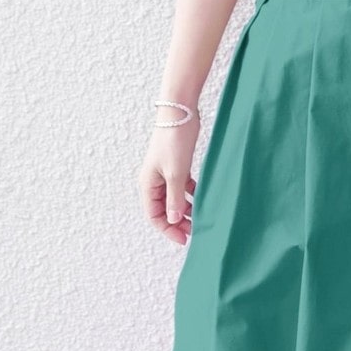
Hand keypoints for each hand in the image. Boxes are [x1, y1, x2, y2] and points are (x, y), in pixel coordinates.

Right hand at [138, 117, 199, 245]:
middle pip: (163, 209)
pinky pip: (182, 187)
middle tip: (195, 230)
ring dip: (185, 209)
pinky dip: (190, 194)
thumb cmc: (174, 139)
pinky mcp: (177, 165)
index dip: (168, 229)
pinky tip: (202, 197)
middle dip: (177, 222)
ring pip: (174, 199)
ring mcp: (165, 172)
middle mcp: (154, 180)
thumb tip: (172, 220)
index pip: (153, 216)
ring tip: (200, 216)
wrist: (180, 111)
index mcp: (148, 184)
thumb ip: (174, 198)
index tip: (184, 239)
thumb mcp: (176, 173)